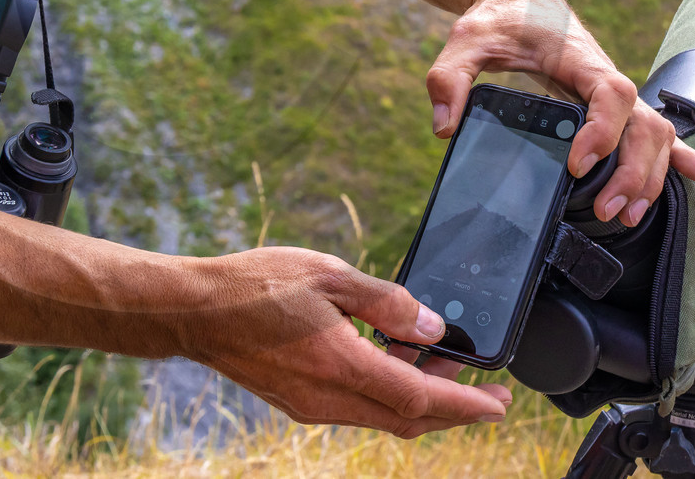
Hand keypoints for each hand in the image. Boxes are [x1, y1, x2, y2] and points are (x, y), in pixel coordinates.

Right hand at [181, 248, 511, 437]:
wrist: (194, 311)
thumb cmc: (254, 284)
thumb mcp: (327, 273)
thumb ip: (384, 300)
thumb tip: (430, 326)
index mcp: (341, 364)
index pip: (419, 400)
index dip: (467, 405)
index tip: (500, 403)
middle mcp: (328, 397)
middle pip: (408, 420)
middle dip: (454, 409)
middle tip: (485, 390)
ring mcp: (310, 406)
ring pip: (383, 417)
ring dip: (418, 398)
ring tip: (439, 363)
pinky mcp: (298, 402)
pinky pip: (357, 408)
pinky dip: (386, 393)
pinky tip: (390, 360)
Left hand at [425, 0, 694, 225]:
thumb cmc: (499, 15)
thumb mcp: (467, 38)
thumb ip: (451, 76)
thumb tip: (444, 125)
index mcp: (580, 59)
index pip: (611, 94)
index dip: (603, 131)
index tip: (577, 163)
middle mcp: (605, 78)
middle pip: (644, 125)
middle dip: (632, 171)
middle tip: (604, 208)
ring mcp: (612, 94)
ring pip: (655, 135)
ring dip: (650, 176)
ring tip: (626, 213)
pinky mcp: (611, 106)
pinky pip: (655, 130)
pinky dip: (681, 155)